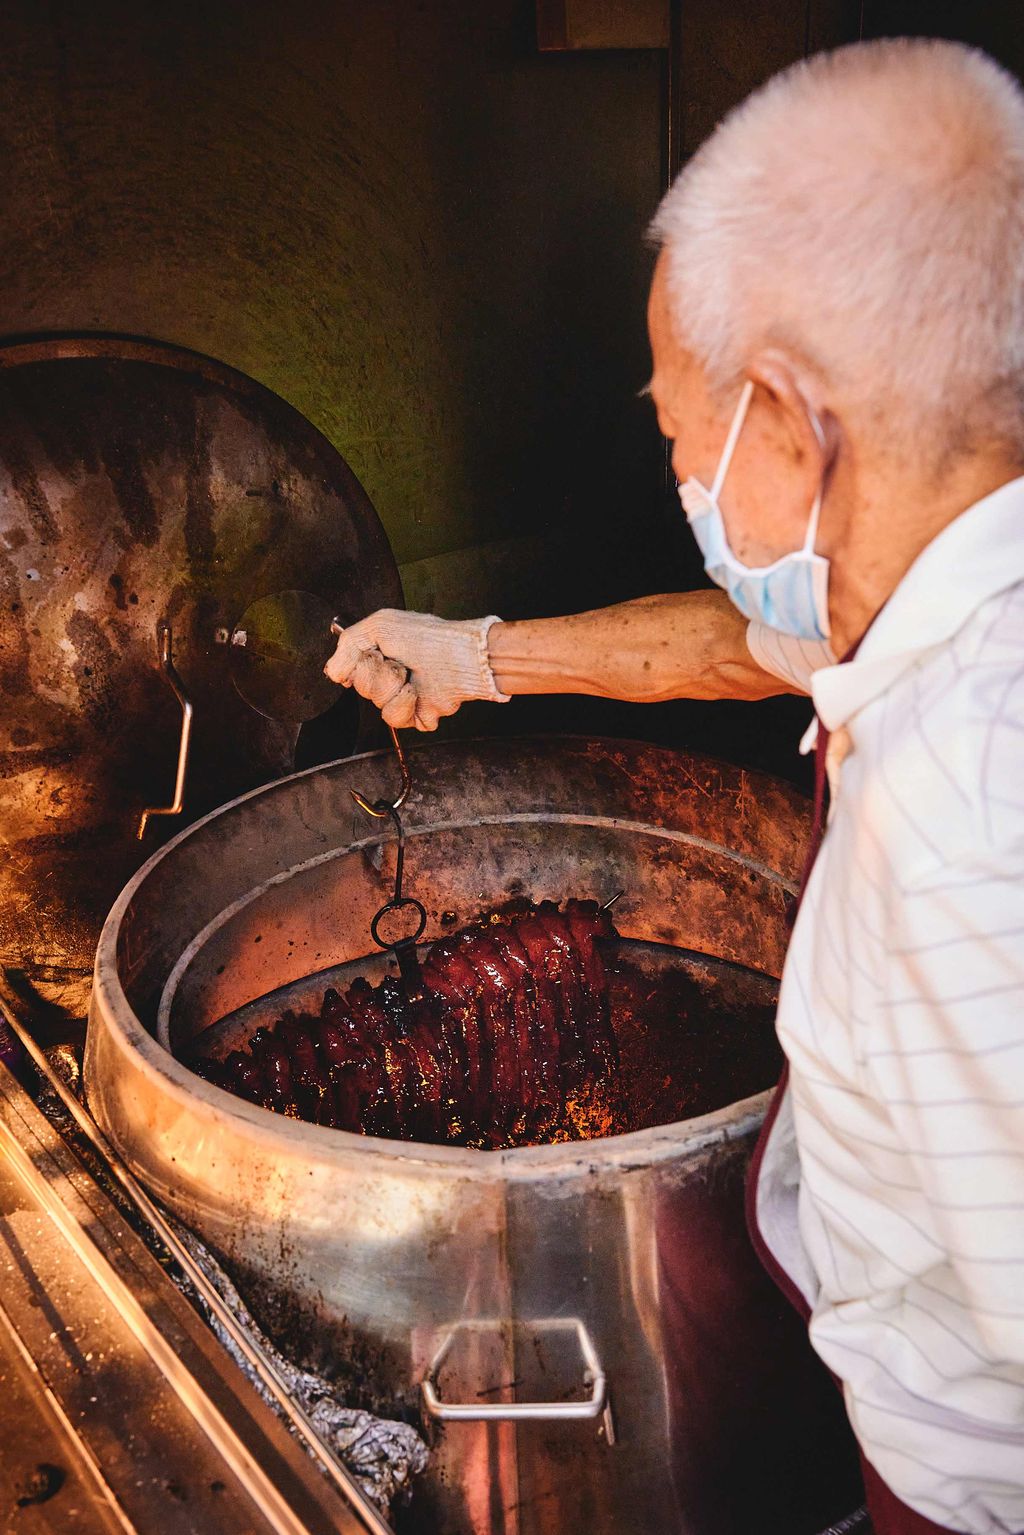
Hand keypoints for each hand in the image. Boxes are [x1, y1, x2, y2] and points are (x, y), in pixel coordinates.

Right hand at [324, 609, 508, 729]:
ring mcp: (403, 697)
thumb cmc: (427, 637)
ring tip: (409, 675)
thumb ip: (347, 644)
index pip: (349, 668)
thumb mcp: (379, 625)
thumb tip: (333, 672)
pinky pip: (395, 719)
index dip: (359, 662)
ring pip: (377, 704)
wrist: (458, 658)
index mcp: (381, 654)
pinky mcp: (416, 715)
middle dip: (377, 673)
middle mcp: (390, 676)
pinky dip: (405, 704)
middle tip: (397, 662)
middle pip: (361, 687)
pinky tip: (417, 692)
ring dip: (391, 688)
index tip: (375, 652)